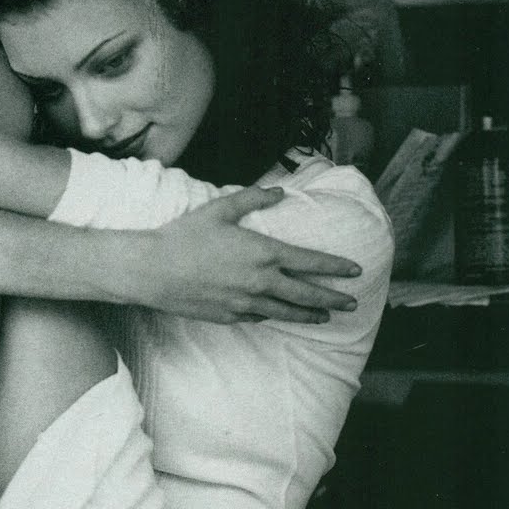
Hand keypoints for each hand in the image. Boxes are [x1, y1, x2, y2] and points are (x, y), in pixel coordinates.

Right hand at [142, 187, 361, 323]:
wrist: (153, 271)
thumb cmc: (185, 236)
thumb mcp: (220, 209)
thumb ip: (253, 198)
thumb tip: (279, 191)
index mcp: (263, 252)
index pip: (311, 262)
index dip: (336, 267)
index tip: (355, 271)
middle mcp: (261, 282)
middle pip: (307, 294)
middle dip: (333, 299)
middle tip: (352, 303)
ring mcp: (246, 303)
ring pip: (287, 312)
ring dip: (310, 314)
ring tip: (326, 317)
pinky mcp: (230, 316)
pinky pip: (260, 318)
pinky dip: (274, 316)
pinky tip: (281, 315)